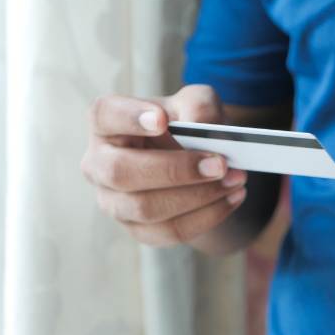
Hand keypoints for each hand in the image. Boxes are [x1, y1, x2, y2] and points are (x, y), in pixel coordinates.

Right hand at [80, 85, 247, 246]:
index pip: (104, 115)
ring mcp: (114, 201)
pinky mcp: (138, 229)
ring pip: (146, 208)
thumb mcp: (197, 103)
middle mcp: (100, 164)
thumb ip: (200, 105)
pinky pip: (169, 231)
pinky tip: (233, 197)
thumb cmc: (187, 125)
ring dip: (198, 196)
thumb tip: (202, 126)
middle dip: (175, 170)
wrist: (197, 163)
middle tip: (220, 163)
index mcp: (107, 123)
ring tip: (234, 180)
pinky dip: (207, 215)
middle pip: (121, 172)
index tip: (162, 119)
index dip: (129, 118)